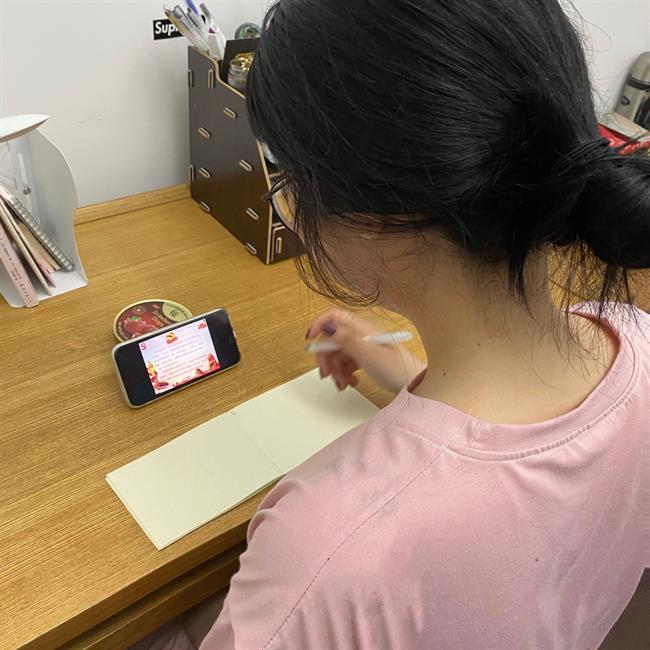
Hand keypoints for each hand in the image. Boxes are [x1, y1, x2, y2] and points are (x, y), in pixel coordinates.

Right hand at [306, 309, 424, 392]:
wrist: (414, 385)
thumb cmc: (397, 369)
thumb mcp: (368, 354)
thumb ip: (346, 339)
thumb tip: (328, 327)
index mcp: (362, 328)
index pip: (334, 317)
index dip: (319, 325)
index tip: (310, 340)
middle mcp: (361, 334)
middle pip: (332, 339)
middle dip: (326, 357)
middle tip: (327, 374)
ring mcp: (363, 347)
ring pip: (338, 354)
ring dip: (335, 370)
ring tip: (342, 384)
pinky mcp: (366, 359)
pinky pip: (347, 364)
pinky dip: (344, 374)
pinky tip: (351, 383)